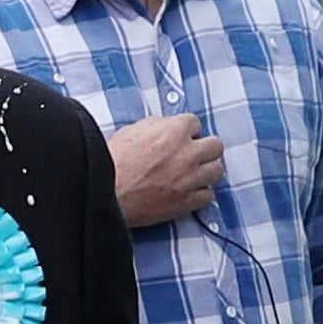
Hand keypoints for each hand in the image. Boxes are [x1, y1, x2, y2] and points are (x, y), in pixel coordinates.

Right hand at [110, 115, 225, 227]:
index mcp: (174, 130)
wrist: (105, 192)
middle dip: (204, 149)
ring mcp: (190, 178)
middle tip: (192, 155)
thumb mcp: (130, 131)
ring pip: (217, 170)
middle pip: (215, 145)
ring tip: (192, 174)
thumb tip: (164, 127)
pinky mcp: (187, 201)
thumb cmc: (112, 162)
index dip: (186, 131)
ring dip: (206, 170)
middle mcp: (187, 152)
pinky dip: (199, 194)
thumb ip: (155, 126)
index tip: (181, 138)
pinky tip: (187, 191)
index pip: (195, 123)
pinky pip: (208, 195)